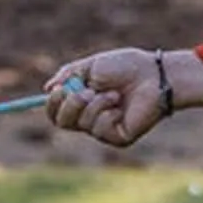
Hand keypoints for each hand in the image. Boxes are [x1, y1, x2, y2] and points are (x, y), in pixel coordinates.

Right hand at [44, 46, 202, 148]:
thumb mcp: (92, 65)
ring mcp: (104, 129)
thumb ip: (68, 75)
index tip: (58, 89)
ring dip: (95, 104)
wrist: (154, 74)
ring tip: (114, 94)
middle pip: (62, 122)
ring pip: (81, 124)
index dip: (52, 103)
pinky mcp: (118, 138)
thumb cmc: (127, 66)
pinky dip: (106, 114)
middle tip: (86, 91)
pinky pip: (99, 130)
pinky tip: (121, 106)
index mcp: (82, 100)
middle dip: (70, 105)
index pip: (56, 110)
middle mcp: (90, 117)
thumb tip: (48, 88)